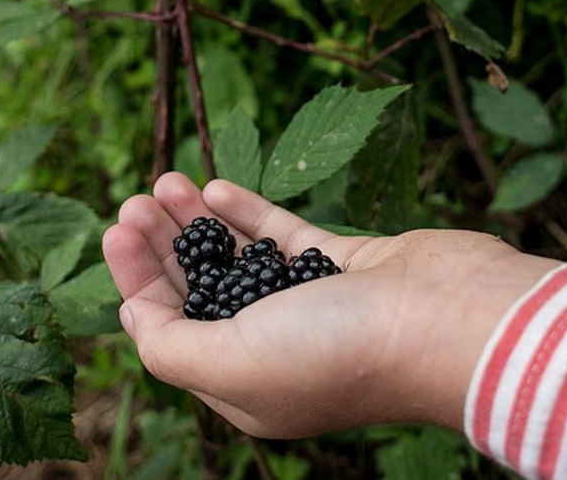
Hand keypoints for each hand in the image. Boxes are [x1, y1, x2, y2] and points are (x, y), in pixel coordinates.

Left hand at [102, 172, 558, 437]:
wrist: (450, 320)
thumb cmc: (339, 351)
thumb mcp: (233, 363)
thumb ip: (172, 348)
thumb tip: (137, 318)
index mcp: (246, 385)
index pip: (172, 330)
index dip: (138, 280)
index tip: (115, 228)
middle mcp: (277, 348)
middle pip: (202, 291)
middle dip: (164, 246)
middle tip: (135, 199)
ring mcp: (313, 305)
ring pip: (239, 259)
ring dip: (198, 223)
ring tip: (166, 181)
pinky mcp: (344, 265)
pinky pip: (284, 236)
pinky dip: (248, 213)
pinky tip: (214, 188)